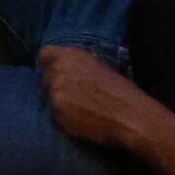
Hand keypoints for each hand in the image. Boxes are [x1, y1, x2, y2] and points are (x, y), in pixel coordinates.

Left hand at [38, 46, 164, 152]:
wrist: (129, 115)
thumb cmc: (119, 89)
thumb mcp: (97, 65)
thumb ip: (75, 65)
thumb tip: (63, 68)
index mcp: (68, 56)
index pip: (45, 54)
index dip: (49, 64)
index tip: (53, 71)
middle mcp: (57, 72)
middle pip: (46, 78)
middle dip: (55, 84)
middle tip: (72, 94)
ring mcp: (55, 95)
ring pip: (49, 98)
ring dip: (60, 102)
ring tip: (81, 108)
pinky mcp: (58, 116)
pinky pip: (56, 116)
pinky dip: (65, 118)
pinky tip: (82, 120)